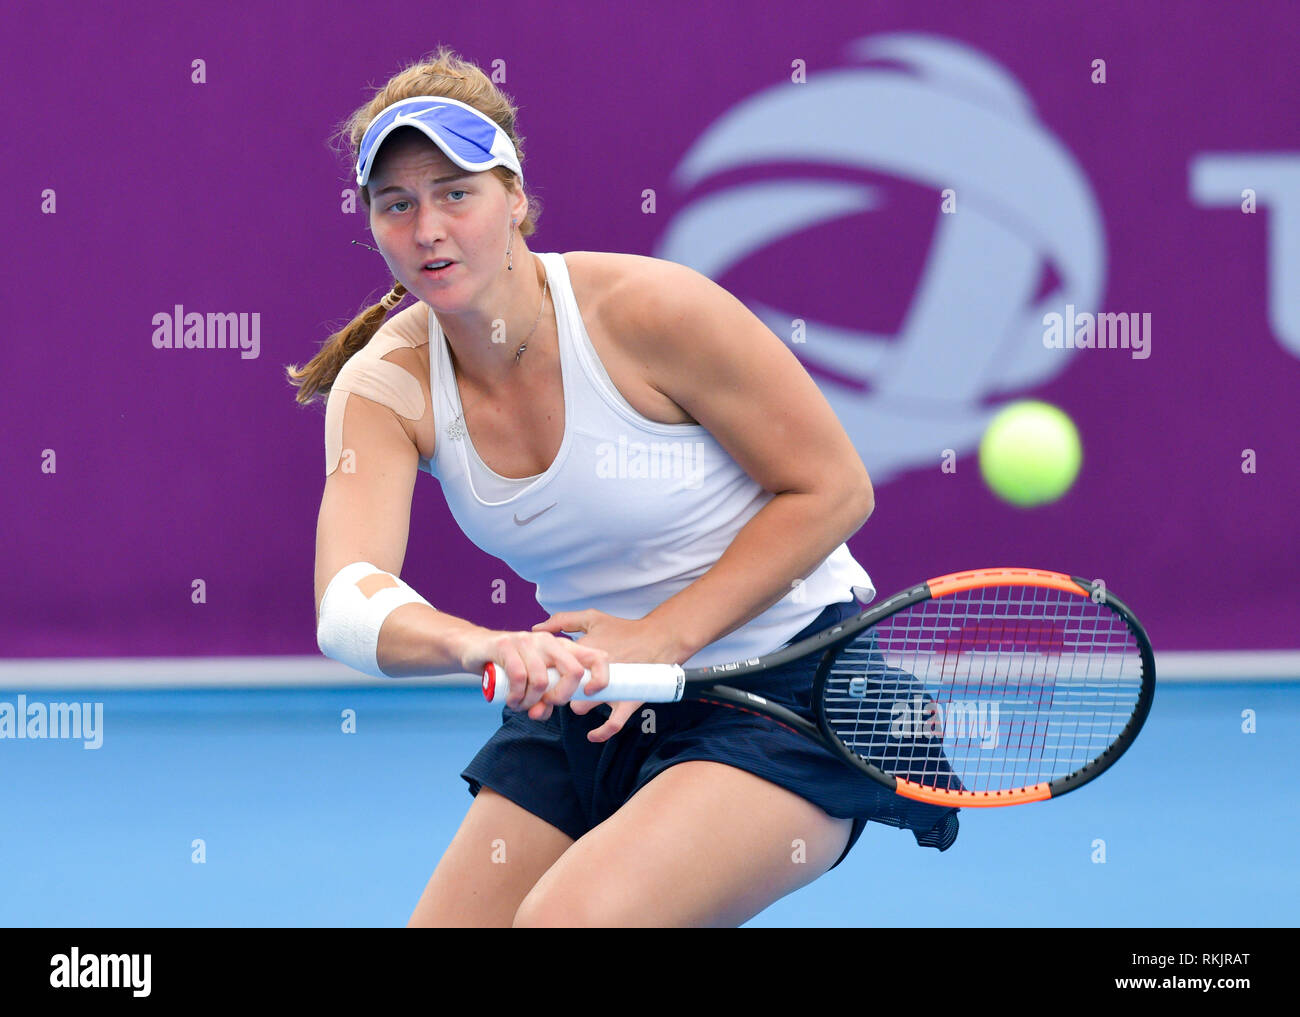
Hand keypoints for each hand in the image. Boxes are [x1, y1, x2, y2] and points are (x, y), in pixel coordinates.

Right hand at [457, 626, 609, 721]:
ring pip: (542, 680)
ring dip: (531, 701)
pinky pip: (519, 677)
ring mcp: (527, 641)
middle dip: (561, 697)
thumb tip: (542, 713)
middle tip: (545, 705)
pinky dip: (517, 696)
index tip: (590, 694)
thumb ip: (543, 698)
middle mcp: (548, 640)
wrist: (475, 648)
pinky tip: (512, 700)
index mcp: (562, 647)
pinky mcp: (505, 645)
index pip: (596, 656)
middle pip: (573, 671)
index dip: (601, 677)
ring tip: (521, 704)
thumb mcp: (533, 681)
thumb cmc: (509, 667)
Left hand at [532, 609, 684, 742]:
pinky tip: (591, 735)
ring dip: (578, 705)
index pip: (555, 669)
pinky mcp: (629, 701)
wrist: (660, 638)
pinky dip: (600, 733)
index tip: (543, 678)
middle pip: (564, 690)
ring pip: (582, 706)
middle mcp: (596, 671)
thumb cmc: (625, 628)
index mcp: (585, 651)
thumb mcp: (592, 617)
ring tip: (581, 699)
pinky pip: (613, 724)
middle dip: (561, 692)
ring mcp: (612, 688)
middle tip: (562, 690)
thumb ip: (562, 620)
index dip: (547, 676)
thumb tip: (537, 628)